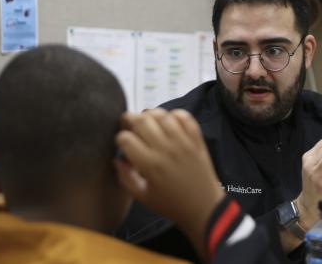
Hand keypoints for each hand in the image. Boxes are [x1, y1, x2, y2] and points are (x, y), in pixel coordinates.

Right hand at [114, 108, 224, 256]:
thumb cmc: (170, 204)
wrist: (203, 207)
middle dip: (130, 119)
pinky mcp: (196, 140)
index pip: (126, 139)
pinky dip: (175, 114)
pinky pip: (185, 117)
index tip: (122, 142)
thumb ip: (125, 177)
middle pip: (142, 121)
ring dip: (151, 114)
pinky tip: (169, 121)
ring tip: (147, 121)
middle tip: (129, 124)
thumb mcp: (142, 197)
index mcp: (150, 165)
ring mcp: (183, 142)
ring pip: (162, 115)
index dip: (120, 138)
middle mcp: (165, 149)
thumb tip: (117, 159)